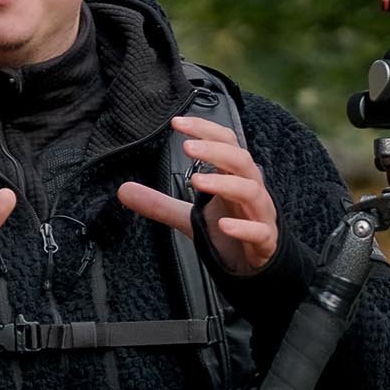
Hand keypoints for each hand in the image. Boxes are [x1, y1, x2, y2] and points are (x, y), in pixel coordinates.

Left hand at [117, 115, 277, 274]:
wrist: (253, 266)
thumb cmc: (228, 231)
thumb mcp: (189, 216)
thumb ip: (159, 203)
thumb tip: (124, 190)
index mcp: (233, 178)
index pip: (226, 143)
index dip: (205, 130)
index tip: (177, 123)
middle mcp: (249, 191)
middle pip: (241, 160)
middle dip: (215, 150)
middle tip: (187, 147)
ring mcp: (260, 216)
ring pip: (251, 191)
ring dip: (225, 183)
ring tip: (197, 180)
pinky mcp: (265, 242)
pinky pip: (260, 231)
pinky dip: (243, 227)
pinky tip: (223, 226)